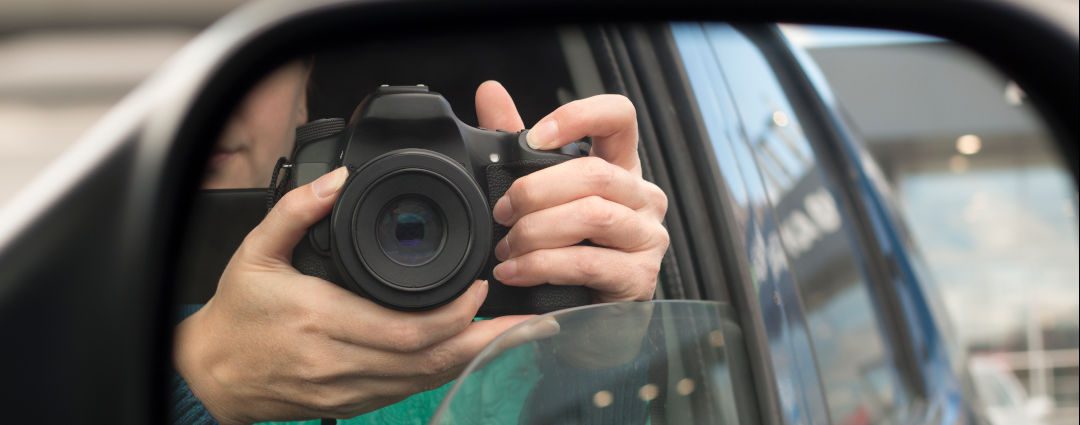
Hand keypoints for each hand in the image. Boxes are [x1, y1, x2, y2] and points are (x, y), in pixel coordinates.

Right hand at [173, 168, 538, 423]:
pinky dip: (443, 373)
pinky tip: (469, 355)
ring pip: (425, 380)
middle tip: (525, 319)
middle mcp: (338, 360)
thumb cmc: (237, 313)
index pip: (406, 328)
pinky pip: (408, 391)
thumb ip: (296, 211)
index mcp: (319, 319)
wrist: (211, 372)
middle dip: (484, 341)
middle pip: (429, 359)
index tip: (480, 287)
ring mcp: (347, 388)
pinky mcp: (350, 402)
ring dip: (472, 360)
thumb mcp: (255, 252)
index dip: (455, 315)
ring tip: (513, 337)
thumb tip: (336, 180)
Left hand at [475, 81, 668, 302]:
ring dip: (536, 231)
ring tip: (507, 249)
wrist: (587, 321)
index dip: (578, 116)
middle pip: (593, 173)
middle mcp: (643, 198)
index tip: (534, 137)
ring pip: (591, 215)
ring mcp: (647, 238)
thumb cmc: (567, 251)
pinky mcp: (640, 278)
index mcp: (621, 168)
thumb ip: (517, 146)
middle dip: (535, 192)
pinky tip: (516, 273)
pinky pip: (586, 262)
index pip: (620, 117)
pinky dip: (541, 266)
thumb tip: (489, 93)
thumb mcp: (542, 196)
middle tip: (502, 213)